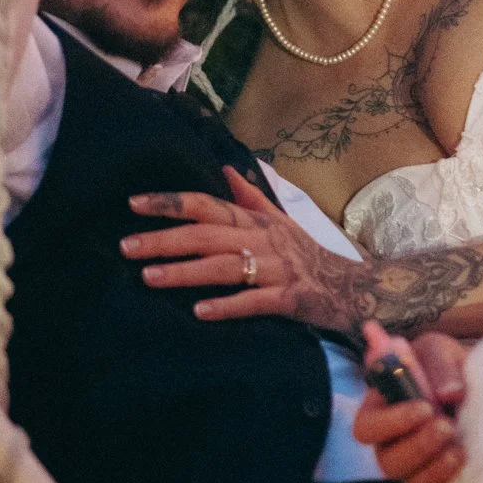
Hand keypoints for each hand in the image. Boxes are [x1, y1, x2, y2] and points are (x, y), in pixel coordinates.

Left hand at [123, 167, 372, 335]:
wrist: (355, 287)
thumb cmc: (309, 256)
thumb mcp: (281, 222)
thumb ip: (250, 198)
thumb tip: (225, 170)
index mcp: (257, 221)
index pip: (207, 204)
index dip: (171, 203)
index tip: (133, 204)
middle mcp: (264, 240)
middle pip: (208, 235)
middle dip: (165, 239)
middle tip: (127, 246)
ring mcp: (277, 269)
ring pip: (225, 267)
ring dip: (186, 272)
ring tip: (149, 278)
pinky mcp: (290, 298)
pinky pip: (255, 301)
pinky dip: (228, 306)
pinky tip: (199, 312)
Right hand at [354, 334, 468, 482]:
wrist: (480, 387)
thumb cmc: (446, 367)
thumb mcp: (439, 351)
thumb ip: (438, 364)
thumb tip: (449, 394)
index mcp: (380, 411)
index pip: (367, 428)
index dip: (392, 423)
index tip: (426, 408)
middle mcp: (392, 444)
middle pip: (387, 462)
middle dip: (417, 448)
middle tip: (446, 427)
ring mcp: (415, 467)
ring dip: (433, 471)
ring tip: (460, 451)